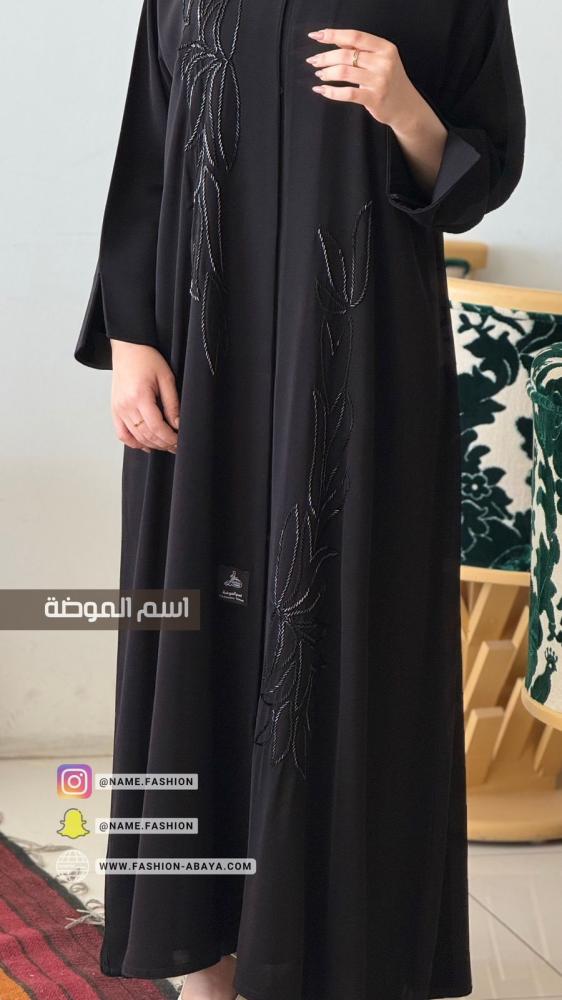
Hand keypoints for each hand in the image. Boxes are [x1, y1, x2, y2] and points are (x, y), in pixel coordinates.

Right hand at [110, 341, 179, 453]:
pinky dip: (134, 443)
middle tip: (176, 446)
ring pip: (135, 437)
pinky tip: (146, 444)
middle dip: (163, 444)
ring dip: (152, 445)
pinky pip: (122, 434)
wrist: (127, 348)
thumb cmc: (147, 359)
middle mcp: (126, 405)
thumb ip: (172, 403)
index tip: (180, 442)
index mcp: (139, 396)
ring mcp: (118, 409)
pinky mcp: (115, 410)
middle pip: (146, 435)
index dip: (169, 438)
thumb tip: (177, 425)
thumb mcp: (166, 378)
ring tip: (165, 445)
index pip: (156, 427)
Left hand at [306, 28, 422, 133]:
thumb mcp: (380, 60)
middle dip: (325, 57)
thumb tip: (336, 40)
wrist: (406, 107)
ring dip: (327, 73)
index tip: (316, 36)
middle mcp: (384, 62)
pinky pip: (348, 93)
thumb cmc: (390, 81)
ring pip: (345, 72)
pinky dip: (331, 92)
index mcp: (385, 48)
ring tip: (319, 74)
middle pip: (346, 55)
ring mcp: (380, 81)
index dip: (333, 35)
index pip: (355, 36)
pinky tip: (321, 90)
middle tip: (313, 61)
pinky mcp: (374, 98)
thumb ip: (360, 50)